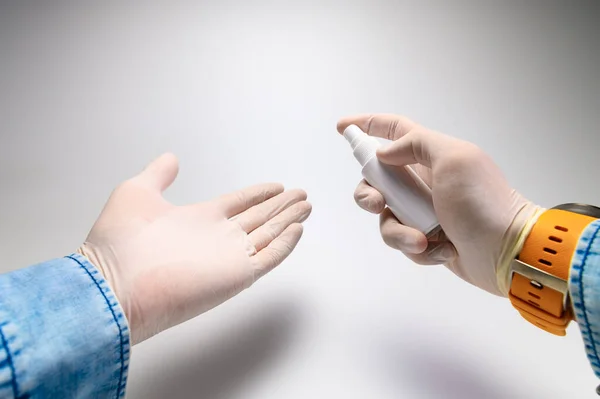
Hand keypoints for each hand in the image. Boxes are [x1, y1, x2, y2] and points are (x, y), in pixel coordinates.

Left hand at [77, 153, 311, 343]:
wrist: (115, 283)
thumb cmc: (118, 241)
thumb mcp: (137, 193)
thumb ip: (158, 175)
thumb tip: (171, 158)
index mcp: (199, 218)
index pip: (239, 204)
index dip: (259, 194)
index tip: (277, 186)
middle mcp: (218, 237)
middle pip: (259, 218)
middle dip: (281, 206)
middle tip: (302, 195)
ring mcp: (229, 257)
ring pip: (269, 234)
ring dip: (288, 219)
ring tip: (306, 205)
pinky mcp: (237, 275)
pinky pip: (268, 257)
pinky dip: (285, 244)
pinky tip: (297, 230)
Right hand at [337, 114, 541, 295]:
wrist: (508, 251)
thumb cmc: (482, 201)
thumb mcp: (455, 159)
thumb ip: (417, 145)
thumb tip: (384, 154)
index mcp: (430, 156)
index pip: (393, 131)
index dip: (366, 126)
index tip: (342, 128)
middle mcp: (423, 181)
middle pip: (376, 181)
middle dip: (370, 195)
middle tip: (378, 205)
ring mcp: (424, 212)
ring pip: (387, 218)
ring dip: (399, 232)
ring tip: (422, 241)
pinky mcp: (427, 240)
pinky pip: (404, 242)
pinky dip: (419, 249)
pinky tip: (442, 251)